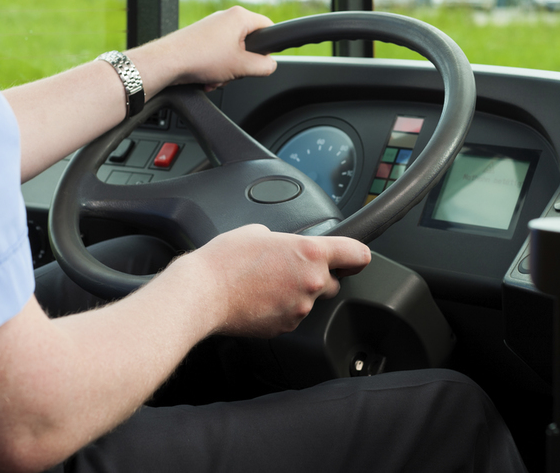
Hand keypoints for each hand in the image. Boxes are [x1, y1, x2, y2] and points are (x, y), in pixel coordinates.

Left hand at [129, 6, 276, 94]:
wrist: (167, 62)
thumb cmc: (200, 57)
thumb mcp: (242, 66)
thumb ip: (264, 66)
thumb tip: (270, 65)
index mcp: (239, 17)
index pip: (268, 27)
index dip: (269, 47)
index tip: (263, 62)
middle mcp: (226, 17)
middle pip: (249, 43)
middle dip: (242, 64)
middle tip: (234, 72)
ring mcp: (212, 27)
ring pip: (232, 52)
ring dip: (227, 70)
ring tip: (216, 77)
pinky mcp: (201, 38)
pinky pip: (218, 54)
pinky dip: (215, 68)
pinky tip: (207, 78)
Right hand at [177, 224, 371, 338]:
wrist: (202, 293)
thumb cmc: (225, 260)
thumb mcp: (257, 231)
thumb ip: (282, 240)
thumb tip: (283, 247)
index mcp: (311, 253)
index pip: (356, 254)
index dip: (358, 256)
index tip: (356, 259)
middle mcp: (312, 282)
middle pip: (332, 282)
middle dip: (316, 276)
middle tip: (288, 269)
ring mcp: (300, 308)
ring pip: (309, 300)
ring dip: (295, 293)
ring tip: (265, 284)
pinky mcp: (285, 327)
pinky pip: (291, 315)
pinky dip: (280, 308)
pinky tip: (259, 299)